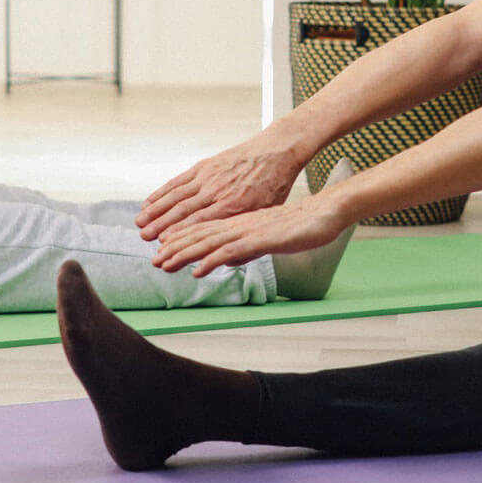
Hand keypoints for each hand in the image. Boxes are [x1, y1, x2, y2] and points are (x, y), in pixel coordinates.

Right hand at [135, 134, 305, 238]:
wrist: (276, 151)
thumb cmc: (274, 186)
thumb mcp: (267, 214)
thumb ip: (248, 234)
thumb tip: (229, 261)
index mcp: (235, 206)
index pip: (202, 222)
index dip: (180, 233)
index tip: (164, 244)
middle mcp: (218, 191)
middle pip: (184, 210)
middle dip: (162, 225)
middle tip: (144, 238)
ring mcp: (210, 177)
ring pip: (177, 195)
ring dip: (156, 209)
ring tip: (140, 223)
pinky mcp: (205, 166)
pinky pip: (179, 181)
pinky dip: (162, 192)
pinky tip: (149, 201)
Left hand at [151, 198, 349, 277]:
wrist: (326, 211)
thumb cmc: (302, 224)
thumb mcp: (268, 237)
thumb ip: (247, 247)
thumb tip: (229, 259)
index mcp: (241, 221)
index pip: (205, 230)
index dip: (183, 240)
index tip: (165, 250)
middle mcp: (240, 223)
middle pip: (201, 234)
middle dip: (175, 248)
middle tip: (155, 261)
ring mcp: (249, 230)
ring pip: (209, 241)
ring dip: (185, 253)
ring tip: (165, 264)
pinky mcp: (260, 239)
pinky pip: (231, 250)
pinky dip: (211, 260)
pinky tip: (197, 271)